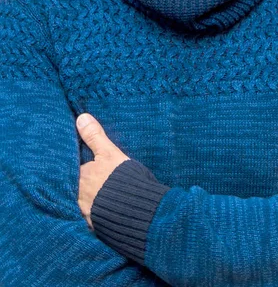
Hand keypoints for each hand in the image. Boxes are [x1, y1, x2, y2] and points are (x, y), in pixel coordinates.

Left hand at [76, 113, 129, 228]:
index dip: (73, 166)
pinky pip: (87, 219)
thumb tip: (81, 118)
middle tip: (84, 180)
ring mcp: (84, 215)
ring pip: (78, 204)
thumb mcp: (110, 154)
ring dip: (83, 199)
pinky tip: (98, 210)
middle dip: (76, 184)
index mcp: (79, 178)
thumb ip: (95, 137)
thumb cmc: (123, 180)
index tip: (76, 163)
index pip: (69, 170)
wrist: (140, 212)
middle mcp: (77, 197)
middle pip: (71, 188)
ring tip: (90, 195)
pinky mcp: (94, 228)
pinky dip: (91, 213)